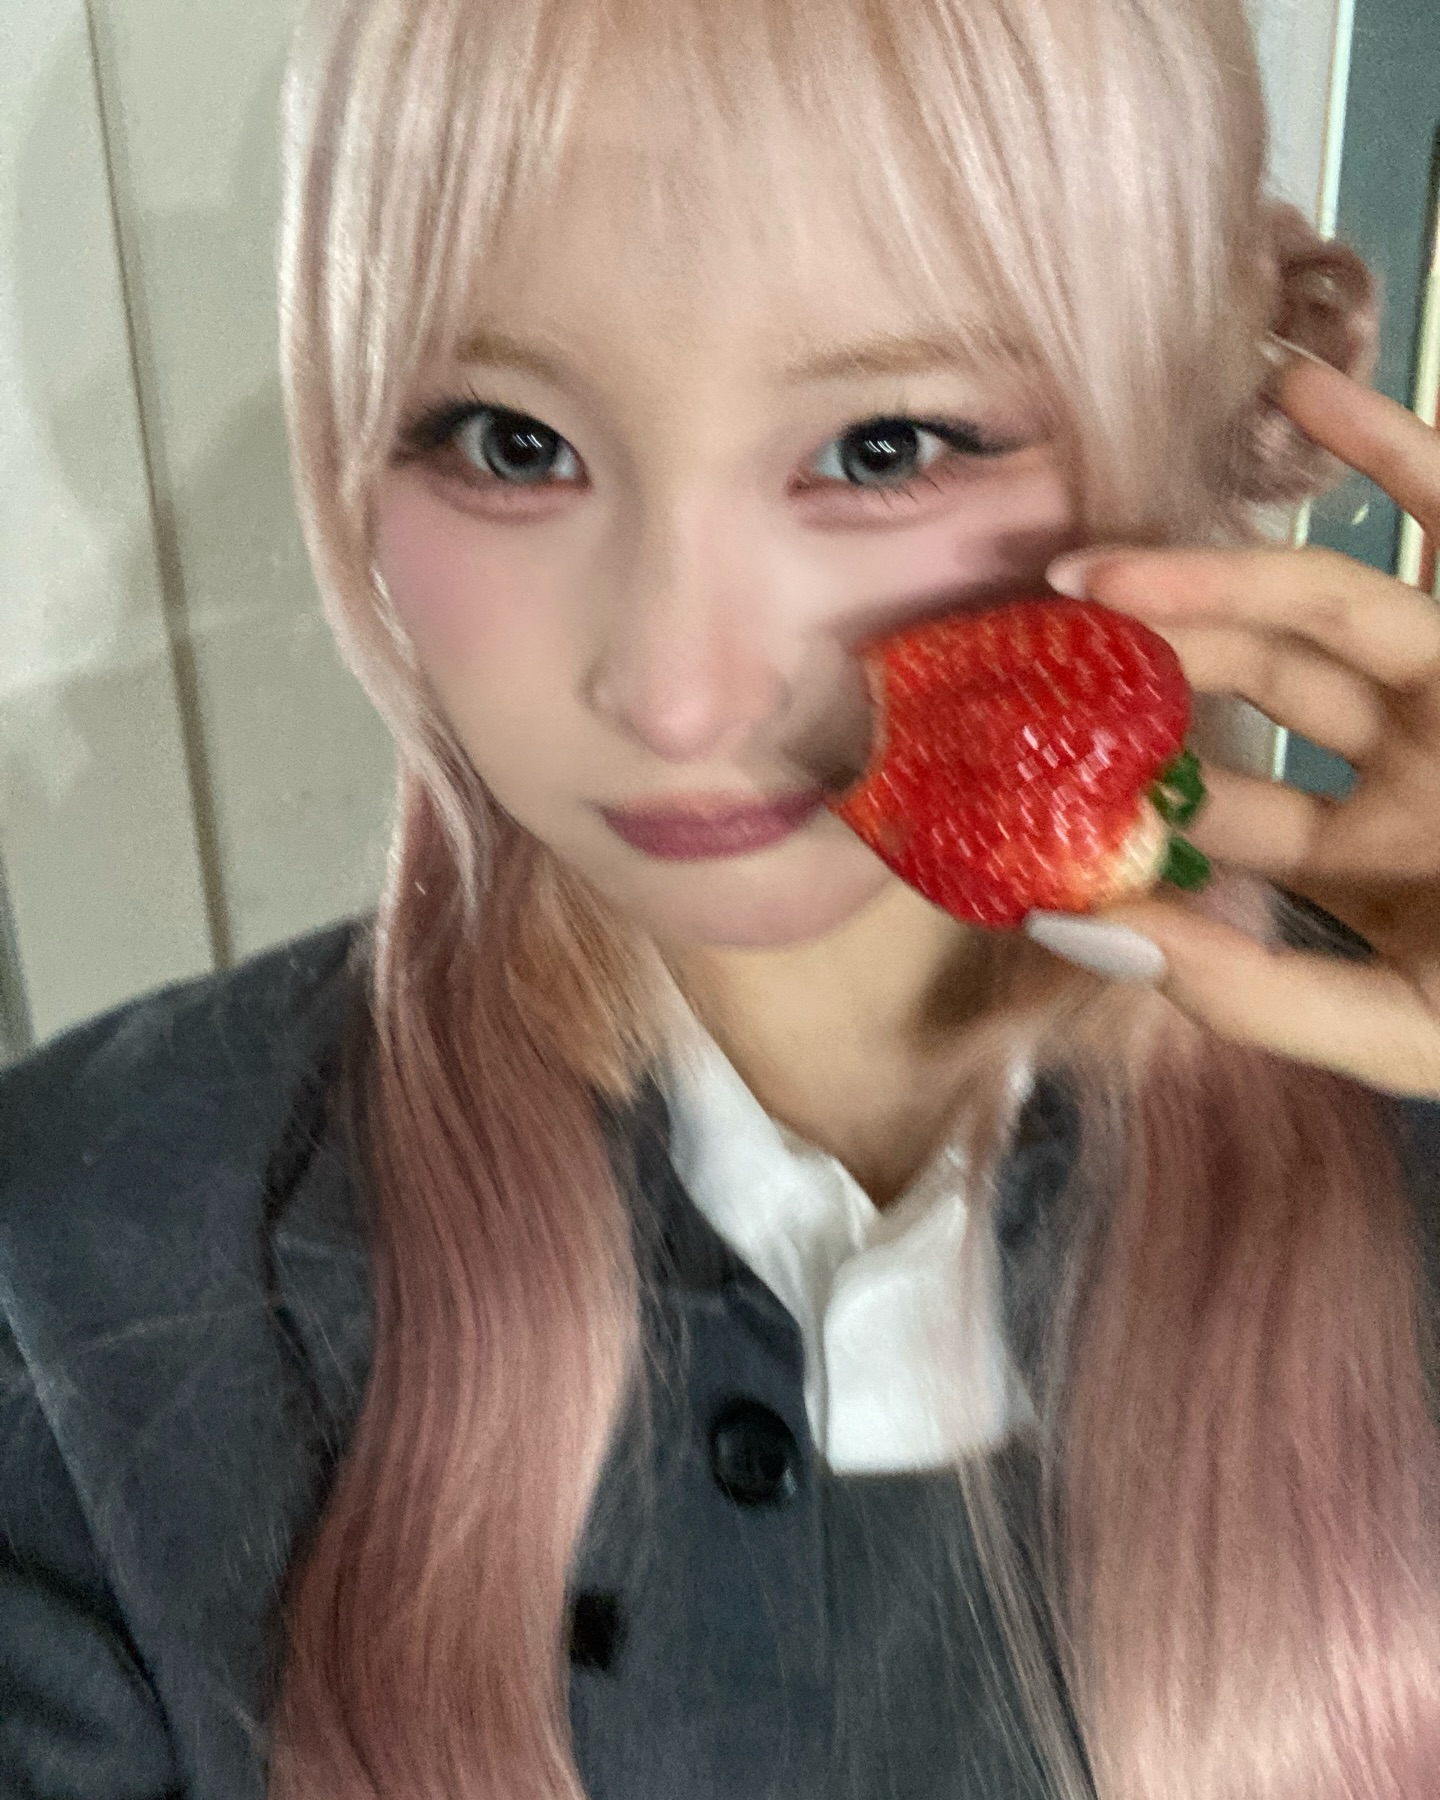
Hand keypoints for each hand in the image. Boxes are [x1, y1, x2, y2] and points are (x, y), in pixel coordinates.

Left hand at [1042, 354, 1439, 1099]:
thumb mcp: (1408, 1032)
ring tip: (1102, 565)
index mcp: (1369, 857)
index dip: (1132, 801)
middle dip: (1154, 663)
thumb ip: (1254, 996)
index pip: (1228, 820)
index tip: (1021, 777)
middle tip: (1042, 639)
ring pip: (1329, 605)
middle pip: (1258, 690)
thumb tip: (1083, 934)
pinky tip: (1295, 391)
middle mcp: (1408, 759)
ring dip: (1219, 571)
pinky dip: (1387, 449)